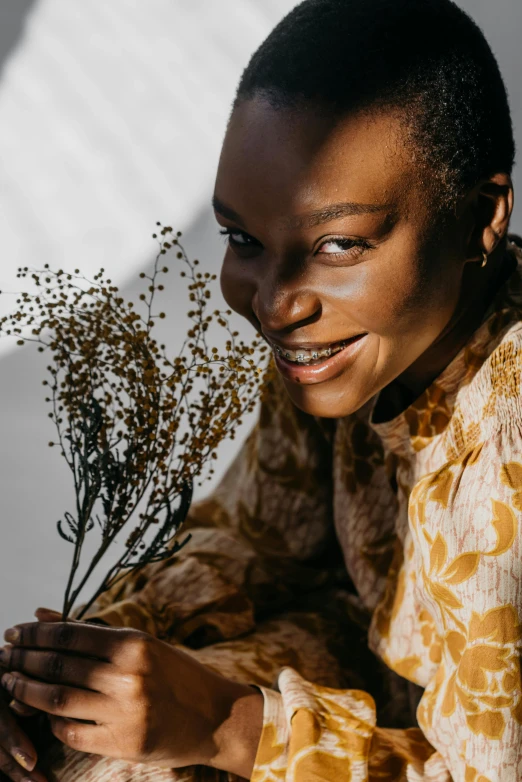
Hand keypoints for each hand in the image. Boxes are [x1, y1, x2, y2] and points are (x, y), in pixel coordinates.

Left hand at [0, 609, 263, 776]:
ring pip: (57, 699)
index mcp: (134, 644)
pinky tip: (41, 713)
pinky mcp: (123, 743)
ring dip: (26, 690)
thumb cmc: (175, 675)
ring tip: (11, 683)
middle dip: (23, 660)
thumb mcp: (141, 645)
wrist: (214, 717)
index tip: (12, 632)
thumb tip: (40, 614)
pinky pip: (71, 733)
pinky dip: (51, 722)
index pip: (69, 635)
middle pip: (58, 666)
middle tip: (4, 656)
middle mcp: (128, 675)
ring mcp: (125, 711)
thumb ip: (91, 632)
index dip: (34, 634)